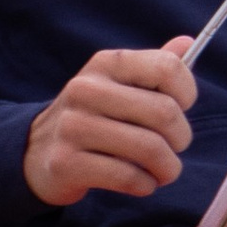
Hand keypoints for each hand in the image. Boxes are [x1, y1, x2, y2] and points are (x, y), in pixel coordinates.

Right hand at [24, 39, 195, 204]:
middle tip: (175, 148)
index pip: (167, 68)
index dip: (188, 93)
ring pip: (149, 148)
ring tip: (164, 171)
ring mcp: (73, 126)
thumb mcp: (120, 83)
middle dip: (181, 137)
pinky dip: (145, 184)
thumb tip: (188, 42)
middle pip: (164, 112)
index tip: (183, 109)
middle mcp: (86, 89)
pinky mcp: (66, 163)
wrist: (38, 150)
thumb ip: (154, 66)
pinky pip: (127, 176)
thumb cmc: (96, 115)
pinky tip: (143, 183)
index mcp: (107, 63)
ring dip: (168, 167)